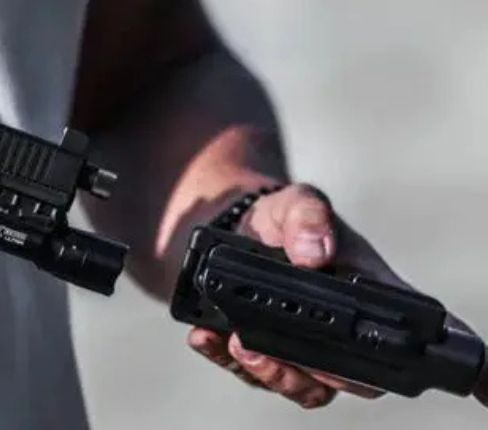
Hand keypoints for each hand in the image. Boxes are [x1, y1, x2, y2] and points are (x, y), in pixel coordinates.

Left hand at [188, 184, 399, 408]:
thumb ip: (308, 217)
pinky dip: (223, 357)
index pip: (389, 337)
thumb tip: (316, 253)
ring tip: (234, 343)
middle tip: (267, 348)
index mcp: (368, 292)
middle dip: (306, 373)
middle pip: (344, 379)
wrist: (236, 227)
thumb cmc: (283, 218)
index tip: (337, 357)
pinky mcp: (264, 353)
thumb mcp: (295, 203)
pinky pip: (249, 370)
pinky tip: (204, 336)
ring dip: (266, 372)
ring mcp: (304, 348)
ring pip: (298, 384)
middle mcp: (341, 330)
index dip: (378, 359)